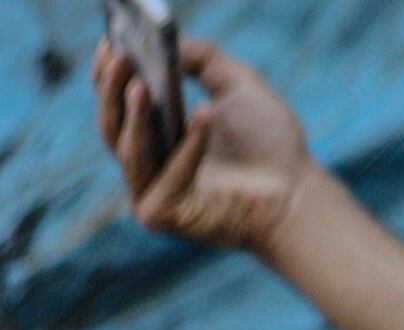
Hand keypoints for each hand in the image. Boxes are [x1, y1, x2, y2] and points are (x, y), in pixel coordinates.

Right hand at [105, 34, 311, 252]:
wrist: (295, 193)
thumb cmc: (269, 145)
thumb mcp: (238, 87)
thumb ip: (205, 61)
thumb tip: (172, 41)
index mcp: (157, 137)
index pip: (120, 106)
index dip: (108, 77)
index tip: (108, 42)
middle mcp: (146, 166)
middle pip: (112, 128)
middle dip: (111, 92)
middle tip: (117, 58)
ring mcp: (150, 193)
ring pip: (131, 151)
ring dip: (136, 117)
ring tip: (141, 84)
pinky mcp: (163, 215)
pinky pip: (171, 174)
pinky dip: (189, 145)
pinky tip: (204, 114)